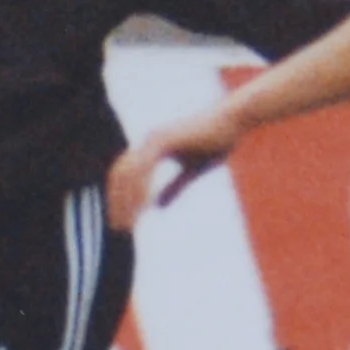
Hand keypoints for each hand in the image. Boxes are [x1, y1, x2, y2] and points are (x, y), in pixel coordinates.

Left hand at [106, 102, 247, 231]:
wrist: (231, 121)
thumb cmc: (215, 142)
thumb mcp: (192, 171)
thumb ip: (174, 188)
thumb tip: (158, 207)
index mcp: (151, 147)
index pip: (126, 175)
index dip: (120, 197)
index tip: (122, 220)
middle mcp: (148, 141)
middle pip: (120, 175)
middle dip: (117, 202)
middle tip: (119, 228)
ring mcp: (154, 139)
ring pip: (130, 174)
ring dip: (128, 201)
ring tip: (129, 224)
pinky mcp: (164, 140)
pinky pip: (145, 168)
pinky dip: (141, 189)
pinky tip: (143, 208)